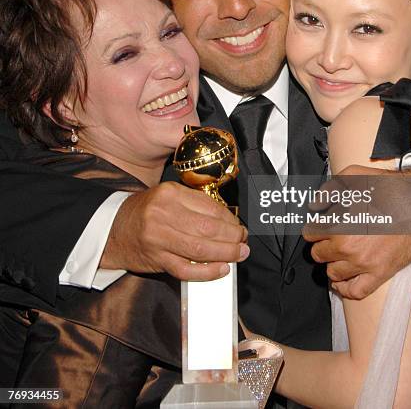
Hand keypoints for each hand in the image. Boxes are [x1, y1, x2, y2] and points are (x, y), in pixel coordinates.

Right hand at [100, 182, 247, 280]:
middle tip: (243, 241)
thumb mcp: (167, 198)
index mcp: (170, 193)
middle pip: (208, 228)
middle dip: (232, 237)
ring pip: (200, 249)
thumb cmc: (145, 213)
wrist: (112, 229)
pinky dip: (207, 272)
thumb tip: (228, 220)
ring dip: (226, 253)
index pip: (209, 207)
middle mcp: (164, 213)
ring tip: (239, 254)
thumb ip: (194, 205)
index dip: (230, 219)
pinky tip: (221, 270)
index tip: (239, 226)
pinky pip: (186, 269)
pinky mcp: (156, 259)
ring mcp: (159, 238)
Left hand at [303, 164, 410, 298]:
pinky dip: (345, 289)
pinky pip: (356, 291)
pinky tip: (343, 281)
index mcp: (338, 224)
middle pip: (318, 254)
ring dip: (332, 264)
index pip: (310, 234)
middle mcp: (348, 247)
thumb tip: (315, 206)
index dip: (314, 228)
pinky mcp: (380, 273)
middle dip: (322, 245)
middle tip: (329, 239)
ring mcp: (364, 263)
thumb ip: (327, 191)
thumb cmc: (388, 189)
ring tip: (338, 255)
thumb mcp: (352, 177)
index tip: (319, 227)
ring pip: (333, 273)